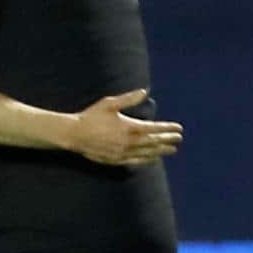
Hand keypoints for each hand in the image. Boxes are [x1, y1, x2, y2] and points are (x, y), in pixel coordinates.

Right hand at [68, 89, 182, 165]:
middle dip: (168, 140)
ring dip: (161, 151)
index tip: (178, 128)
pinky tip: (153, 159)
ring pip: (147, 153)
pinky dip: (147, 160)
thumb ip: (129, 99)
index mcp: (130, 127)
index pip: (155, 128)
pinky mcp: (116, 159)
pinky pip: (136, 161)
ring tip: (172, 150)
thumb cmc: (90, 116)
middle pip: (154, 142)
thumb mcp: (109, 103)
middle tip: (179, 139)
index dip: (168, 128)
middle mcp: (129, 141)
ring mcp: (123, 152)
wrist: (73, 134)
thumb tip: (145, 91)